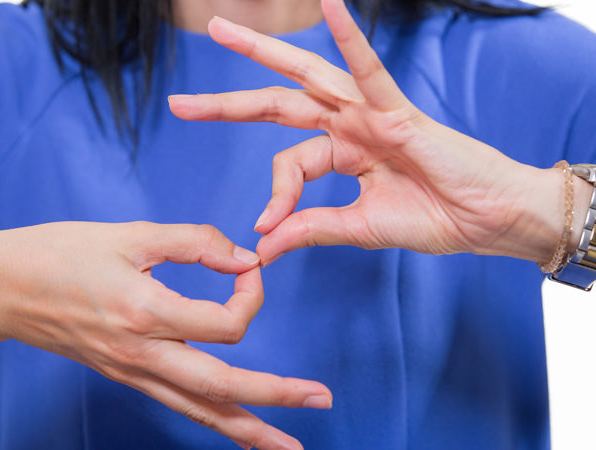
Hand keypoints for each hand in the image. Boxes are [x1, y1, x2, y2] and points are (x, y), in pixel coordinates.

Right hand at [0, 221, 329, 449]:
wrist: (2, 288)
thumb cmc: (60, 253)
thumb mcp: (130, 233)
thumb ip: (194, 241)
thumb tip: (243, 258)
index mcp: (146, 312)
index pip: (227, 322)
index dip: (252, 295)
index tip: (248, 268)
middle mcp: (142, 353)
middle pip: (223, 387)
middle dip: (277, 396)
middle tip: (322, 399)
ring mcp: (131, 372)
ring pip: (200, 410)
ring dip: (249, 429)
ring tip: (287, 445)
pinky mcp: (124, 375)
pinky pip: (176, 404)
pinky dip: (211, 420)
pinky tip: (233, 429)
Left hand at [169, 0, 577, 264]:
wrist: (487, 222)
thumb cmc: (435, 218)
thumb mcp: (357, 227)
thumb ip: (308, 228)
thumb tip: (261, 245)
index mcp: (340, 151)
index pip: (288, 163)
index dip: (273, 196)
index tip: (267, 229)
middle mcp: (348, 123)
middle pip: (276, 103)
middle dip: (227, 103)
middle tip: (179, 102)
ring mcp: (369, 113)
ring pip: (307, 76)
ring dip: (263, 51)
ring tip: (223, 31)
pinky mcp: (398, 112)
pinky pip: (370, 70)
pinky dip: (350, 40)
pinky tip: (329, 5)